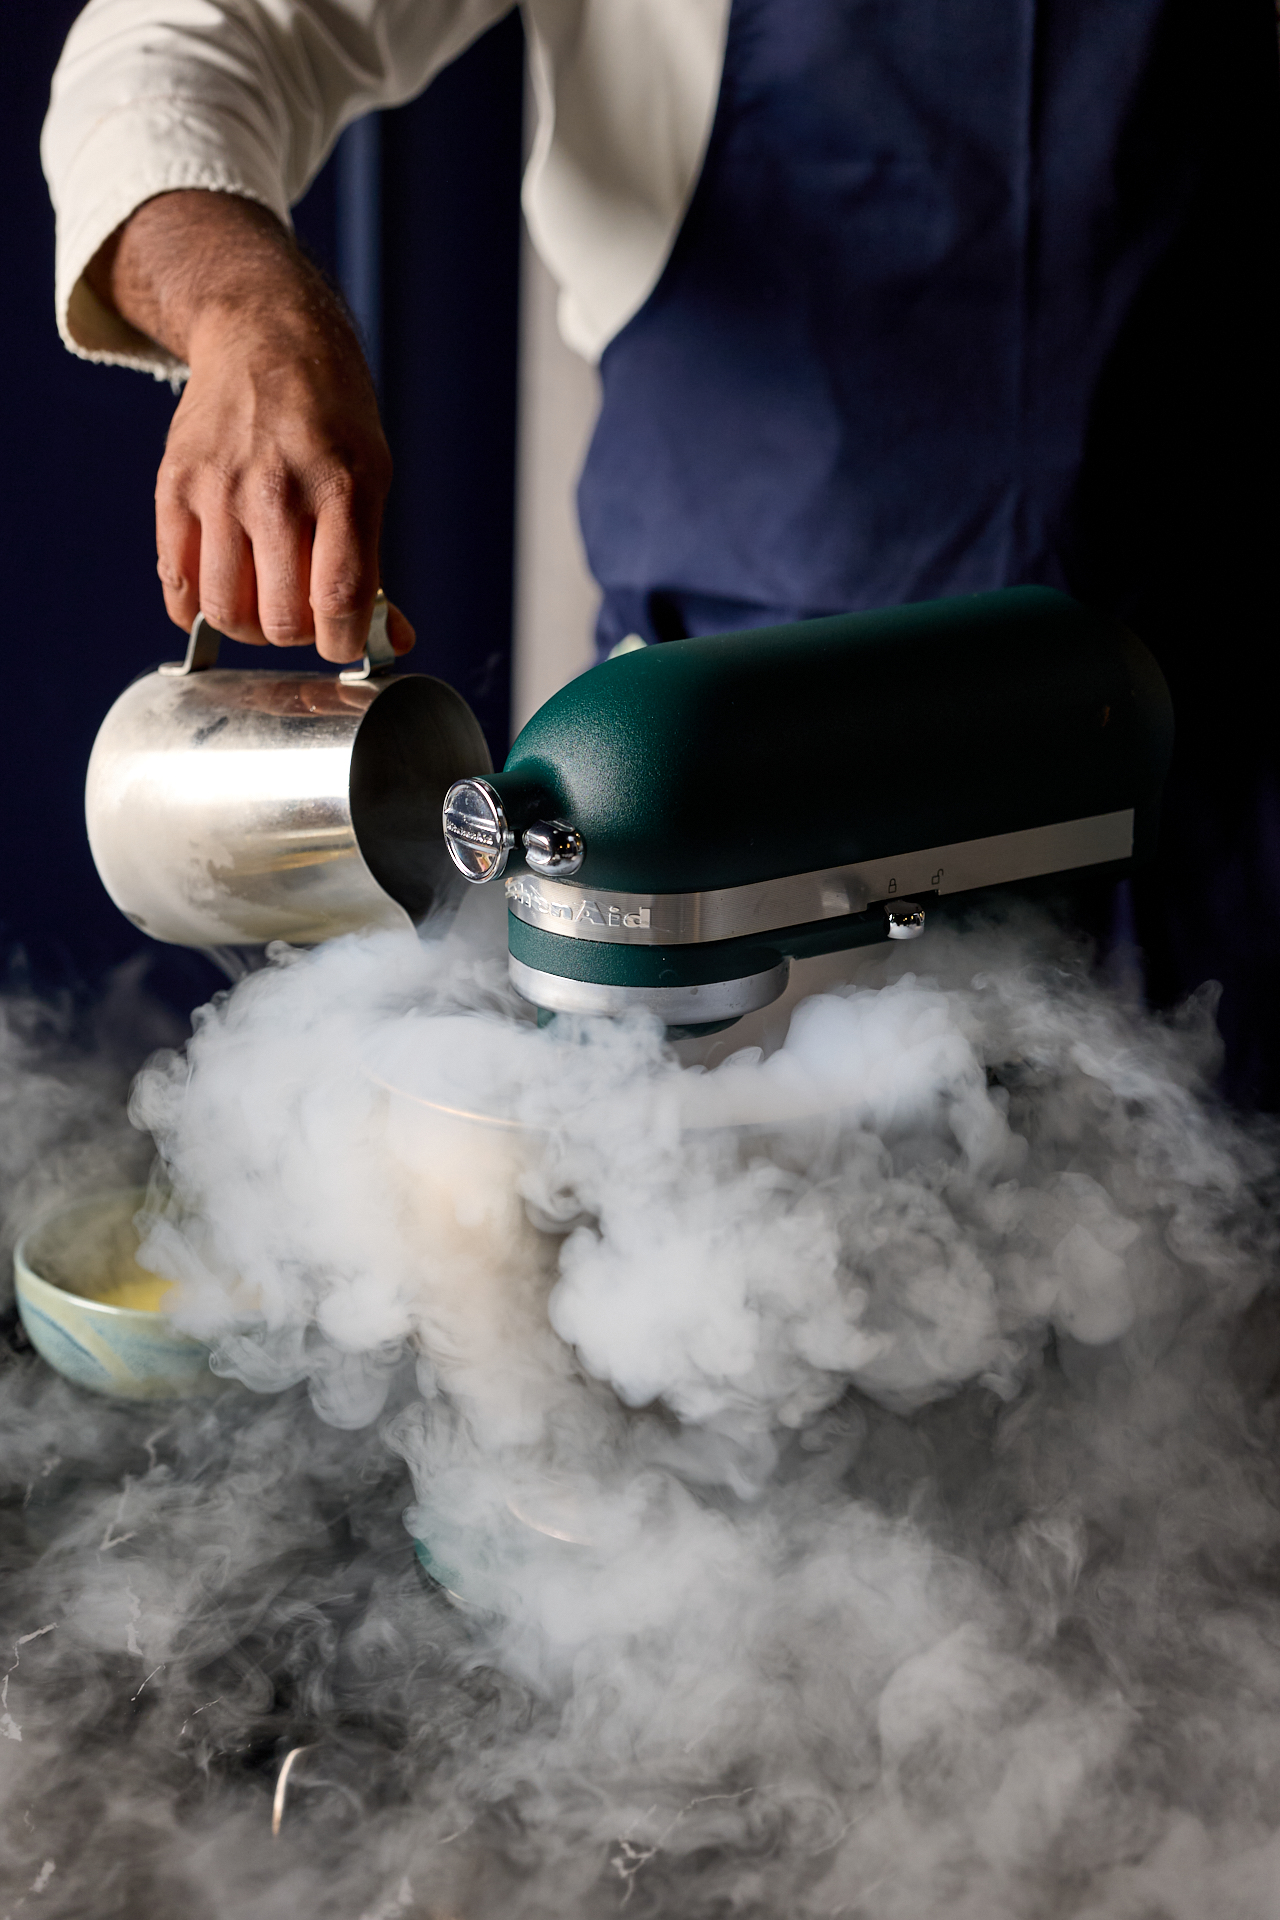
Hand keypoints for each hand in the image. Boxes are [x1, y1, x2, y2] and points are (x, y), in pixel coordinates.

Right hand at [86, 191, 413, 663]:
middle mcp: (277, 488)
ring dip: (250, 628)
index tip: (343, 643)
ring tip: (264, 605)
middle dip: (298, 635)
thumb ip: (375, 562)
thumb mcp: (374, 475)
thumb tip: (391, 640)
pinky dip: (199, 612)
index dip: (343, 644)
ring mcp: (219, 488)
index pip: (339, 600)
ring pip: (226, 610)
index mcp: (342, 486)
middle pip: (280, 619)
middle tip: (304, 613)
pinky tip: (221, 598)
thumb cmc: (329, 414)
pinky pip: (177, 585)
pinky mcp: (174, 487)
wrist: (263, 336)